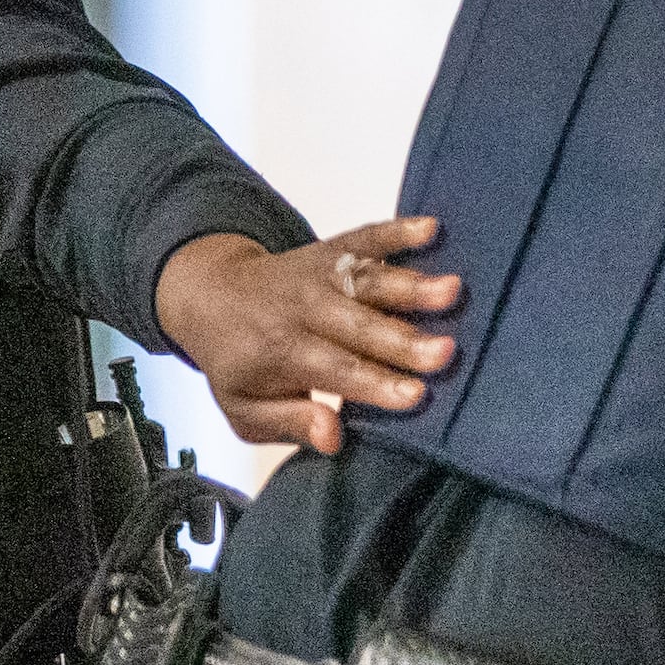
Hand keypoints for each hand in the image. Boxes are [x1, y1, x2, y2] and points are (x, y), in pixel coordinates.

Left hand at [154, 215, 463, 456]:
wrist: (212, 295)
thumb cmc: (239, 363)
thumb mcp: (245, 409)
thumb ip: (290, 424)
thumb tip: (333, 436)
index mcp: (280, 354)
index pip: (335, 371)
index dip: (375, 384)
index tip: (416, 395)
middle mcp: (301, 310)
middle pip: (358, 327)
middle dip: (403, 340)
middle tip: (446, 352)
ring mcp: (319, 276)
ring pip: (368, 281)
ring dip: (411, 285)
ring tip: (452, 290)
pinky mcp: (331, 250)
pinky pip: (364, 238)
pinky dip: (397, 230)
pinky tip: (431, 227)